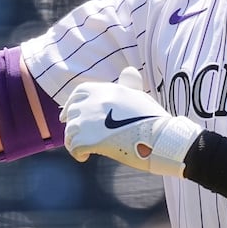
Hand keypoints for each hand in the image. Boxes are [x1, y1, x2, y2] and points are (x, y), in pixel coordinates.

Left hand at [61, 66, 200, 176]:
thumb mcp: (138, 95)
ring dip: (74, 142)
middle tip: (77, 137)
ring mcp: (87, 121)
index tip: (66, 116)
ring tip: (83, 149)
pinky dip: (78, 153)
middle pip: (72, 114)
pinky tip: (85, 157)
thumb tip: (128, 71)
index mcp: (103, 89)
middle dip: (73, 126)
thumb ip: (127, 84)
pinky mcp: (88, 140)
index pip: (78, 94)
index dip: (69, 105)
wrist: (160, 137)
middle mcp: (92, 102)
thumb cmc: (152, 118)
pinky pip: (74, 148)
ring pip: (70, 132)